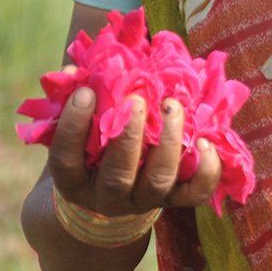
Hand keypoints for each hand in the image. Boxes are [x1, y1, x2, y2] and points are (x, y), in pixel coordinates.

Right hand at [48, 72, 221, 218]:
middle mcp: (107, 196)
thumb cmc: (94, 145)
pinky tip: (206, 141)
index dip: (73, 127)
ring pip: (157, 182)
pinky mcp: (175, 199)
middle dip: (128, 137)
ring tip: (172, 106)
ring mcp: (143, 200)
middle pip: (117, 176)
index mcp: (75, 179)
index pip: (66, 159)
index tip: (86, 92)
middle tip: (137, 99)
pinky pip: (194, 193)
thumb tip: (69, 70)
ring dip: (167, 143)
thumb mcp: (79, 127)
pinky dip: (205, 170)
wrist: (114, 193)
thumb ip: (74, 98)